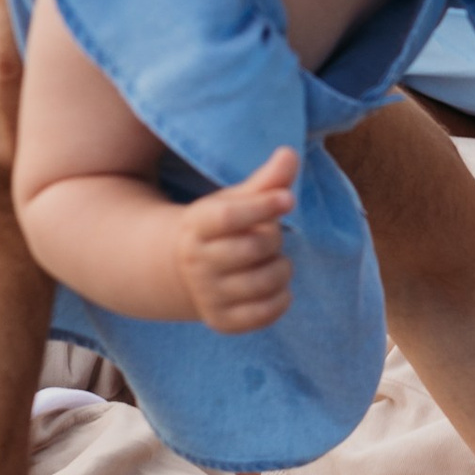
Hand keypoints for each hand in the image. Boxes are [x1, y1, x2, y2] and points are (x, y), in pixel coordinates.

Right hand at [175, 149, 298, 332]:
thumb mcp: (236, 201)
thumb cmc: (221, 228)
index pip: (229, 216)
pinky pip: (265, 313)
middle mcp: (196, 262)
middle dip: (274, 238)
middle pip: (254, 247)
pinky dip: (282, 298)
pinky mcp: (221, 321)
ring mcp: (207, 294)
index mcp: (197, 225)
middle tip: (270, 236)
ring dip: (281, 268)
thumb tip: (290, 153)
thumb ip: (266, 180)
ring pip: (265, 281)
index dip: (263, 205)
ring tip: (272, 261)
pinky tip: (276, 286)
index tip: (288, 199)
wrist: (183, 271)